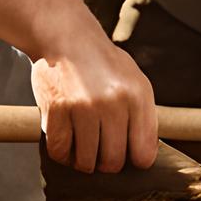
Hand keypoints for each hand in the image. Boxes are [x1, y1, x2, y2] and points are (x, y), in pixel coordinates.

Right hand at [28, 5, 159, 173]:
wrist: (66, 37)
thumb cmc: (102, 63)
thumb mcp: (135, 81)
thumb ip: (142, 117)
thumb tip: (143, 156)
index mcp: (137, 96)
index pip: (144, 154)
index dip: (134, 160)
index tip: (126, 155)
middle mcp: (112, 103)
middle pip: (113, 162)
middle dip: (106, 163)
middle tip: (100, 150)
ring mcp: (83, 107)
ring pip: (86, 162)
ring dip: (83, 161)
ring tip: (82, 146)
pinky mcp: (56, 109)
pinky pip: (59, 151)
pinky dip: (62, 153)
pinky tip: (66, 140)